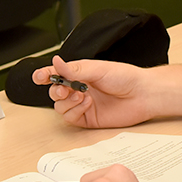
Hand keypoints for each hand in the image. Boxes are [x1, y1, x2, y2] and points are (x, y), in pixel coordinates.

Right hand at [33, 55, 181, 128]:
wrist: (143, 94)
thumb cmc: (126, 77)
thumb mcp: (98, 69)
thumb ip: (75, 69)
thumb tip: (56, 62)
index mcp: (81, 74)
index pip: (57, 75)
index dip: (45, 76)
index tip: (38, 77)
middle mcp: (80, 89)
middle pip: (55, 93)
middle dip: (55, 91)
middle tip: (63, 88)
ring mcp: (83, 104)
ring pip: (60, 107)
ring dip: (66, 102)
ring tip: (81, 95)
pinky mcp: (88, 119)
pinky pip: (70, 118)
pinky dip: (74, 111)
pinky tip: (87, 104)